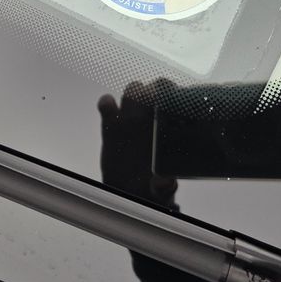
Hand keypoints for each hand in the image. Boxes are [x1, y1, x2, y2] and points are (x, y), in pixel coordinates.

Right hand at [98, 80, 176, 207]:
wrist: (128, 193)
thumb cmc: (151, 189)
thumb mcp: (161, 191)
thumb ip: (164, 188)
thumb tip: (167, 183)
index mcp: (167, 130)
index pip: (174, 101)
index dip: (173, 96)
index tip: (170, 101)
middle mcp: (150, 119)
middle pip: (155, 89)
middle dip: (154, 89)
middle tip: (152, 101)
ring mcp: (130, 120)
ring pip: (133, 90)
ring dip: (133, 93)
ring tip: (132, 112)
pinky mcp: (111, 126)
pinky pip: (107, 105)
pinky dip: (106, 103)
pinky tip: (109, 109)